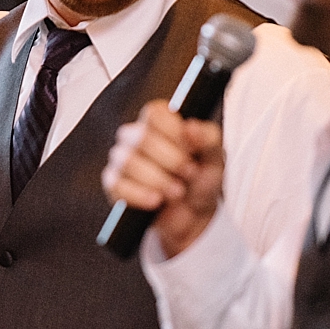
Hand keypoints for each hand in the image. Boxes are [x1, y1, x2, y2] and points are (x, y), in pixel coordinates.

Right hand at [102, 100, 224, 257]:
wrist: (194, 215)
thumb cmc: (201, 180)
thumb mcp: (215, 158)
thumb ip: (208, 138)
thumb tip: (190, 127)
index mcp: (159, 123)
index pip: (153, 113)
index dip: (173, 131)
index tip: (191, 150)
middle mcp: (135, 137)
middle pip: (141, 137)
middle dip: (171, 160)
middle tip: (189, 174)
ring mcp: (122, 161)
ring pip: (129, 162)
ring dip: (158, 180)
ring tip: (177, 192)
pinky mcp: (114, 185)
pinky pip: (118, 185)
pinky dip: (140, 195)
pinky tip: (156, 201)